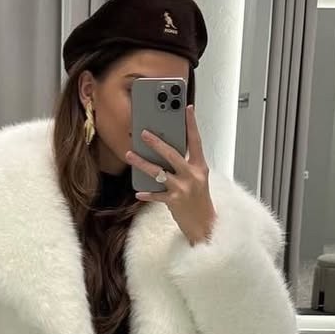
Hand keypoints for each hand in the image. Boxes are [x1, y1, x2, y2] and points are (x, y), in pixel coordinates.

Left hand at [127, 104, 216, 244]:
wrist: (205, 225)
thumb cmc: (199, 201)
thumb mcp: (197, 179)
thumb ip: (185, 164)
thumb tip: (166, 150)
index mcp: (200, 166)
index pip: (196, 141)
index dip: (191, 124)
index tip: (187, 108)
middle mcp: (192, 175)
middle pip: (173, 154)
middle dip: (157, 142)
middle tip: (143, 132)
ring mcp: (183, 188)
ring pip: (159, 172)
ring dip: (142, 163)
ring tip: (130, 155)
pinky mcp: (174, 201)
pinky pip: (156, 195)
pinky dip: (146, 193)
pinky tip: (138, 192)